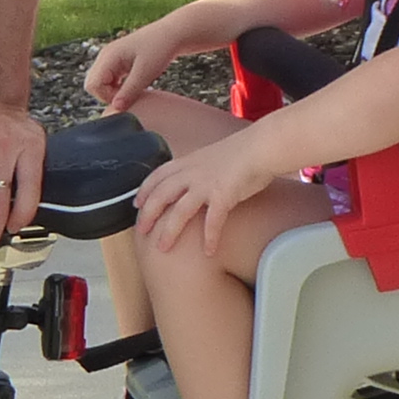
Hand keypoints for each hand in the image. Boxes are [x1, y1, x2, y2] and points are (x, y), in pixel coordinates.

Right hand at [81, 24, 180, 114]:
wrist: (172, 34)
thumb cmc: (160, 49)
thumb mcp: (145, 73)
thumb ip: (129, 91)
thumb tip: (115, 108)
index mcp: (108, 56)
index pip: (92, 85)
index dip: (107, 97)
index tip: (127, 97)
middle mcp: (105, 56)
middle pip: (93, 85)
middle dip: (108, 95)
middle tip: (130, 95)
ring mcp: (111, 59)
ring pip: (102, 84)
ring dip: (115, 92)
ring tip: (135, 90)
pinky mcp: (118, 63)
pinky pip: (110, 81)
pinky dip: (120, 88)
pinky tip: (135, 86)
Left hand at [132, 125, 282, 256]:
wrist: (262, 146)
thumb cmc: (243, 152)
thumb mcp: (212, 156)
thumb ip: (200, 168)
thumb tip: (195, 180)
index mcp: (189, 161)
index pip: (157, 175)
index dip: (144, 190)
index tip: (137, 203)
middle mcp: (192, 172)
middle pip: (161, 195)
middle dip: (148, 214)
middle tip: (141, 231)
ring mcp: (206, 184)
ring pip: (179, 211)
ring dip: (169, 231)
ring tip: (163, 248)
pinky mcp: (223, 195)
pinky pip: (212, 221)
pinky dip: (209, 238)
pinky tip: (208, 251)